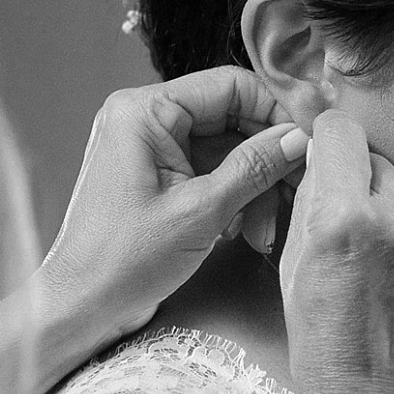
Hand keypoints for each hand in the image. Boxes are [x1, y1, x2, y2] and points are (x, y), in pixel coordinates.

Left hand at [0, 68, 308, 393]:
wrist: (82, 307)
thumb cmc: (123, 261)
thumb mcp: (201, 211)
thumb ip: (255, 167)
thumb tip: (299, 137)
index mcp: (144, 111)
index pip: (230, 86)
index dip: (276, 112)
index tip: (310, 141)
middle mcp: (145, 119)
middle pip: (232, 119)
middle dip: (267, 160)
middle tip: (298, 192)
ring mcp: (151, 149)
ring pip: (227, 151)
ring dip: (254, 188)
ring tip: (264, 232)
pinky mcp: (158, 178)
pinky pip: (211, 173)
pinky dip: (235, 199)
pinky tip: (244, 233)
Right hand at [279, 110, 393, 393]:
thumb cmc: (325, 343)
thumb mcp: (293, 267)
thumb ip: (310, 198)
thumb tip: (322, 145)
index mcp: (344, 220)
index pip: (339, 131)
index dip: (326, 145)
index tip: (325, 162)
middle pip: (377, 156)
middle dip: (359, 180)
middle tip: (351, 226)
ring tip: (383, 251)